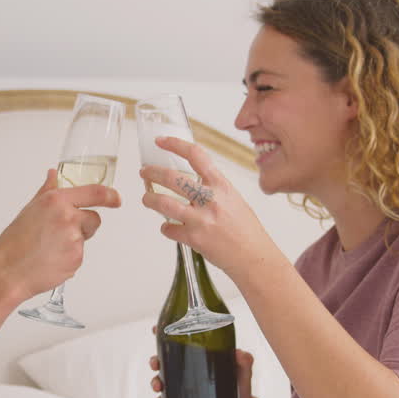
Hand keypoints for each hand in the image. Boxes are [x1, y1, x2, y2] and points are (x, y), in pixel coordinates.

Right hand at [0, 169, 120, 298]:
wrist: (8, 272)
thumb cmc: (14, 243)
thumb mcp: (30, 209)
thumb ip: (47, 191)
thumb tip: (53, 175)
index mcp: (56, 201)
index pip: (94, 193)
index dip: (110, 196)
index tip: (115, 199)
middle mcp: (67, 217)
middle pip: (94, 218)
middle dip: (84, 225)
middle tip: (60, 233)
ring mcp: (74, 239)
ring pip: (85, 238)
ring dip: (74, 242)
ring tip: (50, 247)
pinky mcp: (76, 258)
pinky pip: (80, 255)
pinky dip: (69, 257)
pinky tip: (51, 259)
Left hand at [138, 137, 272, 281]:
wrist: (254, 256)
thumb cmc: (246, 230)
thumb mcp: (233, 199)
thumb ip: (213, 189)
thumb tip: (193, 181)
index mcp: (221, 185)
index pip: (196, 155)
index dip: (175, 144)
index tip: (161, 141)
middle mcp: (210, 199)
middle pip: (172, 178)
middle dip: (152, 173)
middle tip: (145, 172)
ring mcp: (201, 219)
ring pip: (163, 203)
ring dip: (149, 199)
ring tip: (146, 198)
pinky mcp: (193, 238)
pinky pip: (169, 229)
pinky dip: (166, 228)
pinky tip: (168, 227)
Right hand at [149, 336, 257, 397]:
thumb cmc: (241, 385)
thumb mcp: (244, 370)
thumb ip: (245, 360)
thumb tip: (239, 353)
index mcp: (198, 355)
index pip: (178, 342)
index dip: (163, 334)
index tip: (154, 330)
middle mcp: (188, 369)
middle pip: (164, 360)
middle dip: (154, 360)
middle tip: (156, 364)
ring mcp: (184, 387)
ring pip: (162, 381)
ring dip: (155, 382)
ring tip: (159, 386)